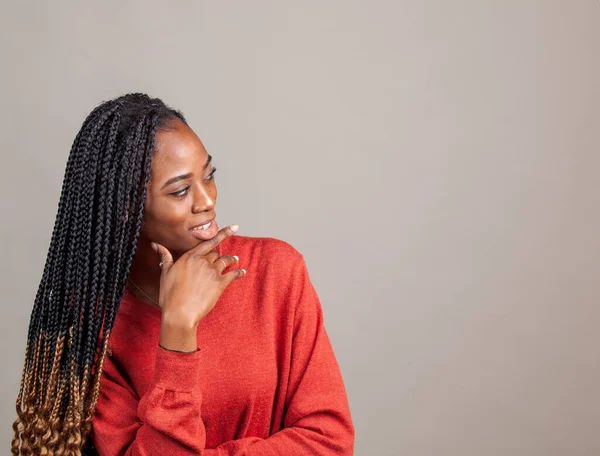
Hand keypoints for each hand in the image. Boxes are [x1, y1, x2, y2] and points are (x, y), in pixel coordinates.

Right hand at [151, 224, 245, 350]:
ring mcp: (212, 272)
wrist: (179, 313)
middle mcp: (203, 261)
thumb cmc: (169, 295)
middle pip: (215, 253)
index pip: (209, 241)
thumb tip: (156, 245)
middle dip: (219, 255)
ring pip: (225, 261)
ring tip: (235, 260)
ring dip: (231, 260)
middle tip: (224, 257)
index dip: (223, 233)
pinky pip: (233, 274)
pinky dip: (239, 272)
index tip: (234, 227)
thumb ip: (165, 256)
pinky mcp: (220, 284)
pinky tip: (242, 272)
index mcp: (190, 257)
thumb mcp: (165, 273)